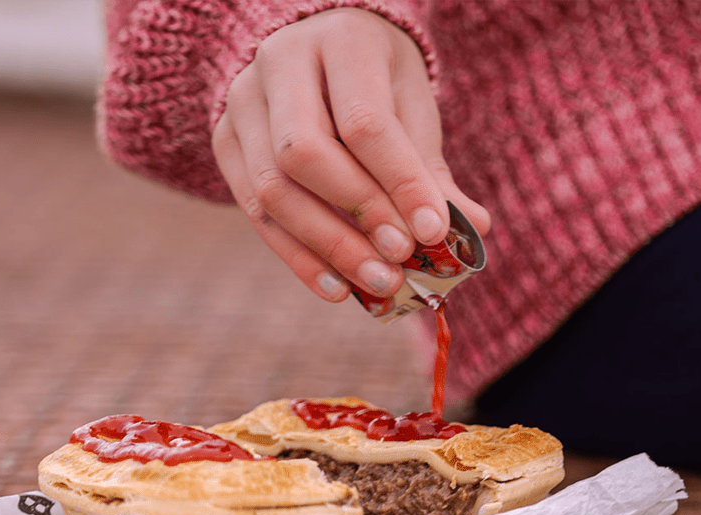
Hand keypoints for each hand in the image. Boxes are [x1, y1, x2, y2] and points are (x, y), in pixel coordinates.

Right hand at [212, 7, 489, 301]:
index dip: (399, 183)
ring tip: (377, 283)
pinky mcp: (224, 142)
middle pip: (304, 155)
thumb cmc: (376, 82)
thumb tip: (476, 227)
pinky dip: (299, 258)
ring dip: (328, 248)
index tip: (433, 233)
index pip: (364, 123)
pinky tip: (337, 287)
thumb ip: (430, 168)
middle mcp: (279, 64)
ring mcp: (242, 104)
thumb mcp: (410, 106)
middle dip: (358, 216)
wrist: (316, 51)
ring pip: (271, 189)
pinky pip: (255, 212)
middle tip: (400, 260)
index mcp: (341, 41)